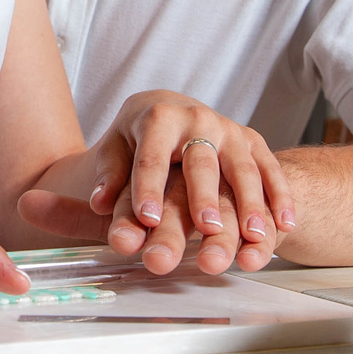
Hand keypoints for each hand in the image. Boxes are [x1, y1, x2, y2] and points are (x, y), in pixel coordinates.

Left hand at [20, 93, 293, 274]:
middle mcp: (198, 119)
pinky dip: (280, 200)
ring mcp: (233, 131)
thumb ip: (96, 182)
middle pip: (201, 160)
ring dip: (251, 204)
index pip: (149, 154)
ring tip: (253, 237)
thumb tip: (68, 203)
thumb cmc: (142, 145)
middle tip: (205, 228)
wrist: (184, 120)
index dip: (146, 187)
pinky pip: (272, 173)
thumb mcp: (114, 156)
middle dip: (204, 195)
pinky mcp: (258, 147)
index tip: (143, 221)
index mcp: (156, 116)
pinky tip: (283, 229)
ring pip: (243, 169)